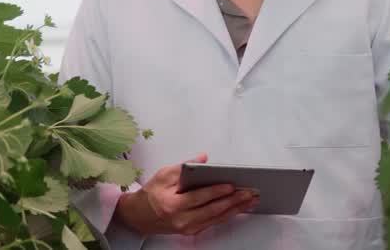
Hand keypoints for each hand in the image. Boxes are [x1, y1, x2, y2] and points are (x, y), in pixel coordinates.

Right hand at [113, 153, 258, 235]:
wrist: (139, 216)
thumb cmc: (152, 193)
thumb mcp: (164, 174)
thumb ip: (185, 165)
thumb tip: (204, 158)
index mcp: (172, 204)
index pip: (199, 198)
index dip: (216, 192)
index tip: (231, 185)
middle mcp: (181, 220)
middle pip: (212, 210)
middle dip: (233, 201)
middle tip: (250, 193)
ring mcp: (187, 228)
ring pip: (216, 218)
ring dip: (236, 209)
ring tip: (251, 200)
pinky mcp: (192, 231)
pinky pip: (214, 222)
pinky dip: (228, 214)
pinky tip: (239, 208)